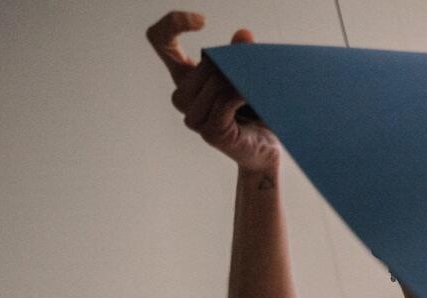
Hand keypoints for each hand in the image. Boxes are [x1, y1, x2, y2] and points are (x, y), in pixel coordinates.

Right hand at [146, 11, 276, 173]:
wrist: (266, 149)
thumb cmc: (254, 111)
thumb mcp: (246, 76)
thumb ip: (240, 55)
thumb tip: (243, 34)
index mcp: (185, 77)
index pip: (160, 40)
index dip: (172, 24)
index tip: (201, 20)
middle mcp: (184, 97)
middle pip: (199, 66)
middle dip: (227, 66)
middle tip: (250, 75)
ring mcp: (194, 118)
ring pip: (211, 86)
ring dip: (235, 83)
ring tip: (252, 89)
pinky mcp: (210, 133)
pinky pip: (223, 104)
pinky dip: (239, 96)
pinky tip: (250, 96)